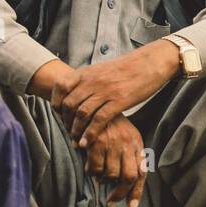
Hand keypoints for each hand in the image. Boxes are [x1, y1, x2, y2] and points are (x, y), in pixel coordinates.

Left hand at [49, 41, 180, 145]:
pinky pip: (99, 120)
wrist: (149, 64)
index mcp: (87, 72)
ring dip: (76, 130)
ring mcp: (105, 91)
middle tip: (68, 131)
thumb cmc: (127, 68)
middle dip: (65, 121)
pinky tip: (86, 142)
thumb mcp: (102, 69)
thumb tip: (76, 91)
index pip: (61, 86)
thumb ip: (88, 80)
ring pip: (82, 113)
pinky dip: (90, 133)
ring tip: (76, 140)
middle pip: (69, 104)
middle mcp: (93, 81)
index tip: (59, 114)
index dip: (56, 102)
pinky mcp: (119, 101)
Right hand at [81, 114, 147, 206]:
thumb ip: (132, 156)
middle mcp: (127, 144)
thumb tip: (134, 181)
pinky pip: (94, 168)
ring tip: (99, 176)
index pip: (141, 172)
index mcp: (136, 143)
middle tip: (112, 201)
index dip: (137, 191)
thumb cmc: (111, 124)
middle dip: (120, 193)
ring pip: (110, 175)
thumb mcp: (126, 136)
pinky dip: (91, 172)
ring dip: (103, 180)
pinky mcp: (96, 143)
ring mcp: (112, 144)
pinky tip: (88, 166)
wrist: (94, 103)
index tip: (131, 206)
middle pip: (128, 177)